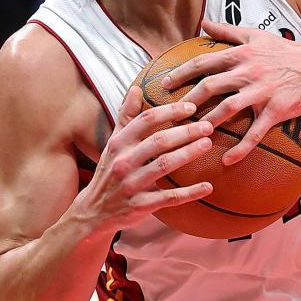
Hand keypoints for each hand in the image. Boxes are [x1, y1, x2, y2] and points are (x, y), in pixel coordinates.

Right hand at [74, 87, 213, 234]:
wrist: (92, 212)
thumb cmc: (110, 171)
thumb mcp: (114, 143)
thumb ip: (126, 116)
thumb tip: (137, 88)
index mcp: (118, 144)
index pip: (146, 121)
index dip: (169, 111)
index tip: (191, 107)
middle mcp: (123, 162)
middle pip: (158, 141)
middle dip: (185, 132)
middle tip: (208, 126)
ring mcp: (132, 185)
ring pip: (164, 166)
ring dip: (188, 154)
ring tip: (207, 144)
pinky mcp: (141, 206)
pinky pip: (169, 198)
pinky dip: (190, 193)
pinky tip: (208, 186)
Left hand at [161, 20, 300, 165]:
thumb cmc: (284, 52)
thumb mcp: (256, 36)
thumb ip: (227, 31)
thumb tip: (203, 23)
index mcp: (240, 55)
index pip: (203, 63)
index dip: (181, 73)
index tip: (164, 84)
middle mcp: (248, 72)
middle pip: (210, 86)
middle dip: (187, 101)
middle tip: (171, 114)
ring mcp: (261, 92)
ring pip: (228, 108)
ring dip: (207, 123)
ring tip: (191, 135)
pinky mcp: (275, 110)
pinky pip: (256, 131)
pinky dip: (241, 147)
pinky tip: (228, 160)